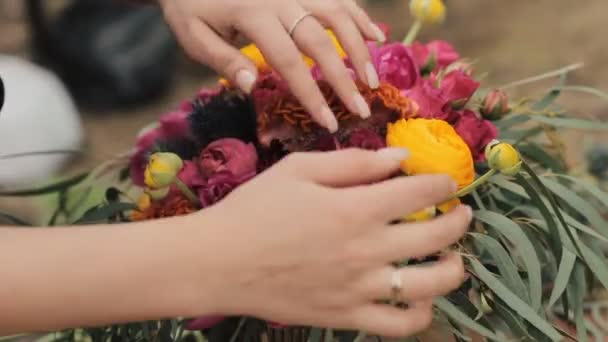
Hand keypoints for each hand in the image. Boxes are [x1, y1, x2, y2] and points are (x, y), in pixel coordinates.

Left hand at [159, 0, 385, 132]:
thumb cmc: (191, 7)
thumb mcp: (194, 35)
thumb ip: (223, 59)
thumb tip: (251, 85)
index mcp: (252, 15)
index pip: (288, 61)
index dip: (311, 94)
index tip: (328, 122)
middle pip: (320, 40)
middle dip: (344, 77)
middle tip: (361, 109)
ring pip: (336, 14)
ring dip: (359, 47)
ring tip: (373, 80)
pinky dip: (359, 15)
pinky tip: (377, 36)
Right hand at [195, 148, 470, 337]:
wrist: (220, 262)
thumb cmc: (255, 209)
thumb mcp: (299, 169)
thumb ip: (353, 162)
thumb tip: (400, 157)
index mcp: (355, 208)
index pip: (421, 192)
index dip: (443, 183)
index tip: (447, 181)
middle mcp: (366, 250)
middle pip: (436, 237)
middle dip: (459, 221)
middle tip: (462, 214)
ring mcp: (359, 288)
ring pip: (429, 285)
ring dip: (453, 270)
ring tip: (454, 260)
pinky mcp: (347, 316)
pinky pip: (398, 324)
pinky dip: (420, 314)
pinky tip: (420, 299)